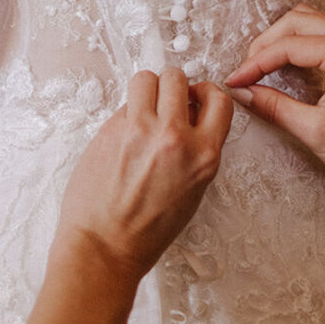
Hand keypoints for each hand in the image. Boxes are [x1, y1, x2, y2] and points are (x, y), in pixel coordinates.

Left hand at [55, 69, 233, 279]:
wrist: (106, 245)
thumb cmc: (147, 229)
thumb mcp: (193, 190)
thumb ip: (196, 150)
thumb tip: (189, 117)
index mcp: (203, 156)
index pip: (219, 100)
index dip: (205, 92)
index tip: (195, 98)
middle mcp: (175, 137)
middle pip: (177, 78)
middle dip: (171, 86)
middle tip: (164, 102)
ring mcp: (140, 130)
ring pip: (146, 78)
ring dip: (146, 89)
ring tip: (142, 110)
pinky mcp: (111, 130)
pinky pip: (123, 104)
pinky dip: (125, 114)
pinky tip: (122, 137)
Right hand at [225, 5, 324, 196]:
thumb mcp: (316, 132)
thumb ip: (275, 107)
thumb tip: (242, 92)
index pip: (289, 45)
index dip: (256, 63)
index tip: (234, 81)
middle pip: (296, 22)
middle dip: (265, 46)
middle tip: (245, 74)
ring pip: (308, 21)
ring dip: (281, 40)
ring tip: (261, 68)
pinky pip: (322, 31)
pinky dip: (298, 44)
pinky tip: (284, 66)